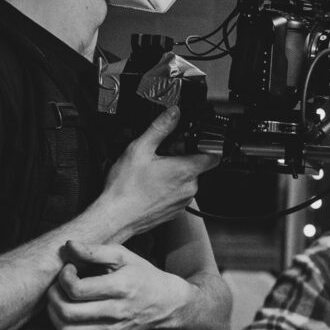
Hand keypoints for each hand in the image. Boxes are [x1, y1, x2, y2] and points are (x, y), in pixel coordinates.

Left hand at [45, 240, 185, 329]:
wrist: (165, 303)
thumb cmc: (142, 275)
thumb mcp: (124, 256)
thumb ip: (95, 251)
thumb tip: (69, 245)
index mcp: (120, 287)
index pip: (77, 289)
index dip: (64, 277)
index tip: (69, 268)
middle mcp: (116, 312)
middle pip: (67, 312)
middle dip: (53, 296)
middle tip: (57, 284)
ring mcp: (111, 328)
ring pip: (66, 329)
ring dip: (53, 312)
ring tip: (59, 297)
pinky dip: (64, 321)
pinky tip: (70, 306)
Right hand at [96, 106, 220, 238]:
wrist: (116, 217)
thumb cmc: (126, 188)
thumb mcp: (140, 148)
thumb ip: (160, 128)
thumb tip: (173, 113)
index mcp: (186, 170)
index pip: (213, 155)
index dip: (205, 145)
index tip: (192, 142)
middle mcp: (190, 188)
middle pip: (197, 166)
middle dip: (183, 158)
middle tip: (163, 155)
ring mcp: (183, 201)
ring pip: (187, 181)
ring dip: (176, 173)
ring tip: (154, 171)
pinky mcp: (175, 211)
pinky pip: (178, 194)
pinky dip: (169, 188)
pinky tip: (151, 185)